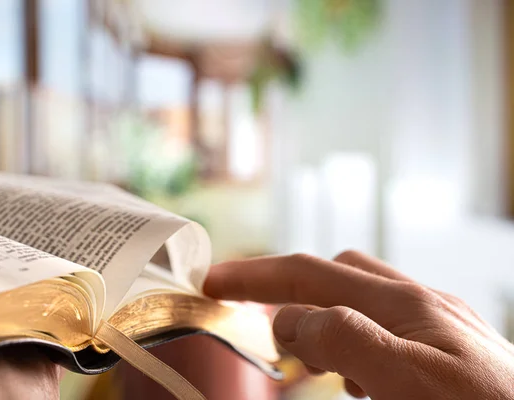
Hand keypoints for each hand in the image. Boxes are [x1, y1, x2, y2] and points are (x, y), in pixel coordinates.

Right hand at [205, 251, 513, 398]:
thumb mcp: (408, 381)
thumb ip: (347, 340)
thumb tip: (290, 317)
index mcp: (405, 304)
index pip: (310, 272)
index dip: (255, 274)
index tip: (212, 281)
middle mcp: (419, 304)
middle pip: (335, 273)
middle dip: (287, 287)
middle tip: (254, 320)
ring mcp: (434, 326)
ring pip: (358, 300)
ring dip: (320, 317)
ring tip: (304, 357)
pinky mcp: (444, 351)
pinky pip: (382, 329)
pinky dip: (352, 341)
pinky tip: (356, 376)